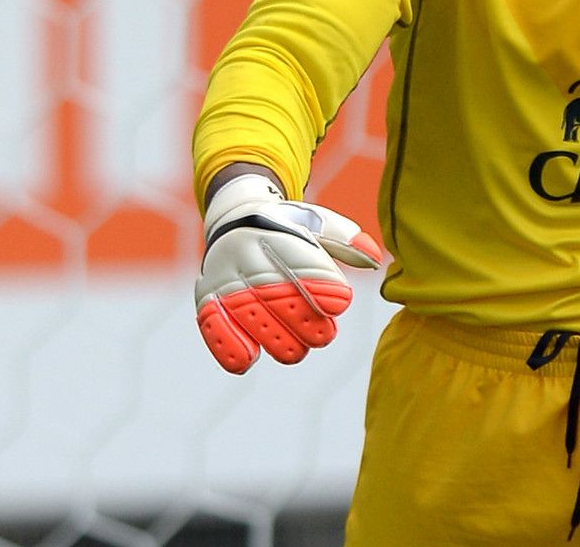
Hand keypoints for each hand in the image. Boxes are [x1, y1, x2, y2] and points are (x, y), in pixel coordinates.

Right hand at [194, 172, 384, 372]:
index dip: (321, 285)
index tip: (339, 303)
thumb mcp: (316, 223)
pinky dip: (227, 344)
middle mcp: (247, 254)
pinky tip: (246, 359)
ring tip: (295, 349)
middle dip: (305, 321)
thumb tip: (372, 257)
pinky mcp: (207, 297)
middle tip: (323, 334)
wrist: (235, 219)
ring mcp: (225, 277)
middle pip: (277, 295)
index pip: (300, 262)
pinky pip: (213, 324)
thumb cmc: (288, 227)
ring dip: (276, 340)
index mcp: (277, 233)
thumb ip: (345, 241)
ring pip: (251, 317)